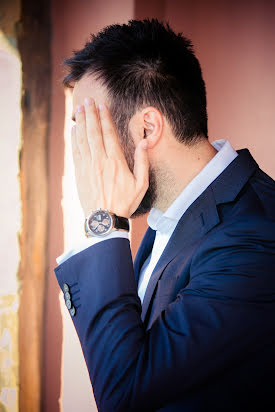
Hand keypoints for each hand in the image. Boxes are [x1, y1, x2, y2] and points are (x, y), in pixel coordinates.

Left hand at [72, 98, 148, 217]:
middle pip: (93, 132)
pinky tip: (74, 129)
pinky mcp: (79, 173)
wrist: (105, 220)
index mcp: (116, 162)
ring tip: (79, 109)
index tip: (102, 106)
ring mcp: (87, 166)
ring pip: (82, 139)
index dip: (104, 118)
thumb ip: (142, 162)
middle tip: (88, 101)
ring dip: (81, 122)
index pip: (109, 134)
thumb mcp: (141, 185)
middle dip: (90, 114)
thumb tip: (144, 142)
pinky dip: (74, 138)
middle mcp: (100, 161)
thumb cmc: (125, 203)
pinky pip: (76, 151)